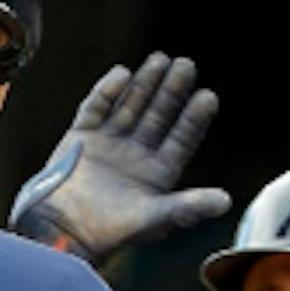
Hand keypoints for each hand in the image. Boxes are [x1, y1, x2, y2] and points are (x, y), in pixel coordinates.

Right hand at [9, 52, 230, 268]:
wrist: (62, 230)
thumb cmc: (110, 231)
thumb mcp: (155, 217)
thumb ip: (189, 206)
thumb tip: (227, 201)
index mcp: (157, 173)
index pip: (182, 138)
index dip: (194, 118)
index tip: (208, 96)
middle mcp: (135, 154)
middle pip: (159, 114)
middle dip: (172, 90)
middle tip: (187, 65)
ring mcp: (109, 143)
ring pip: (131, 105)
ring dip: (145, 83)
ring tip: (161, 59)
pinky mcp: (82, 137)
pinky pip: (97, 107)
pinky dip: (108, 91)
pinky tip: (123, 74)